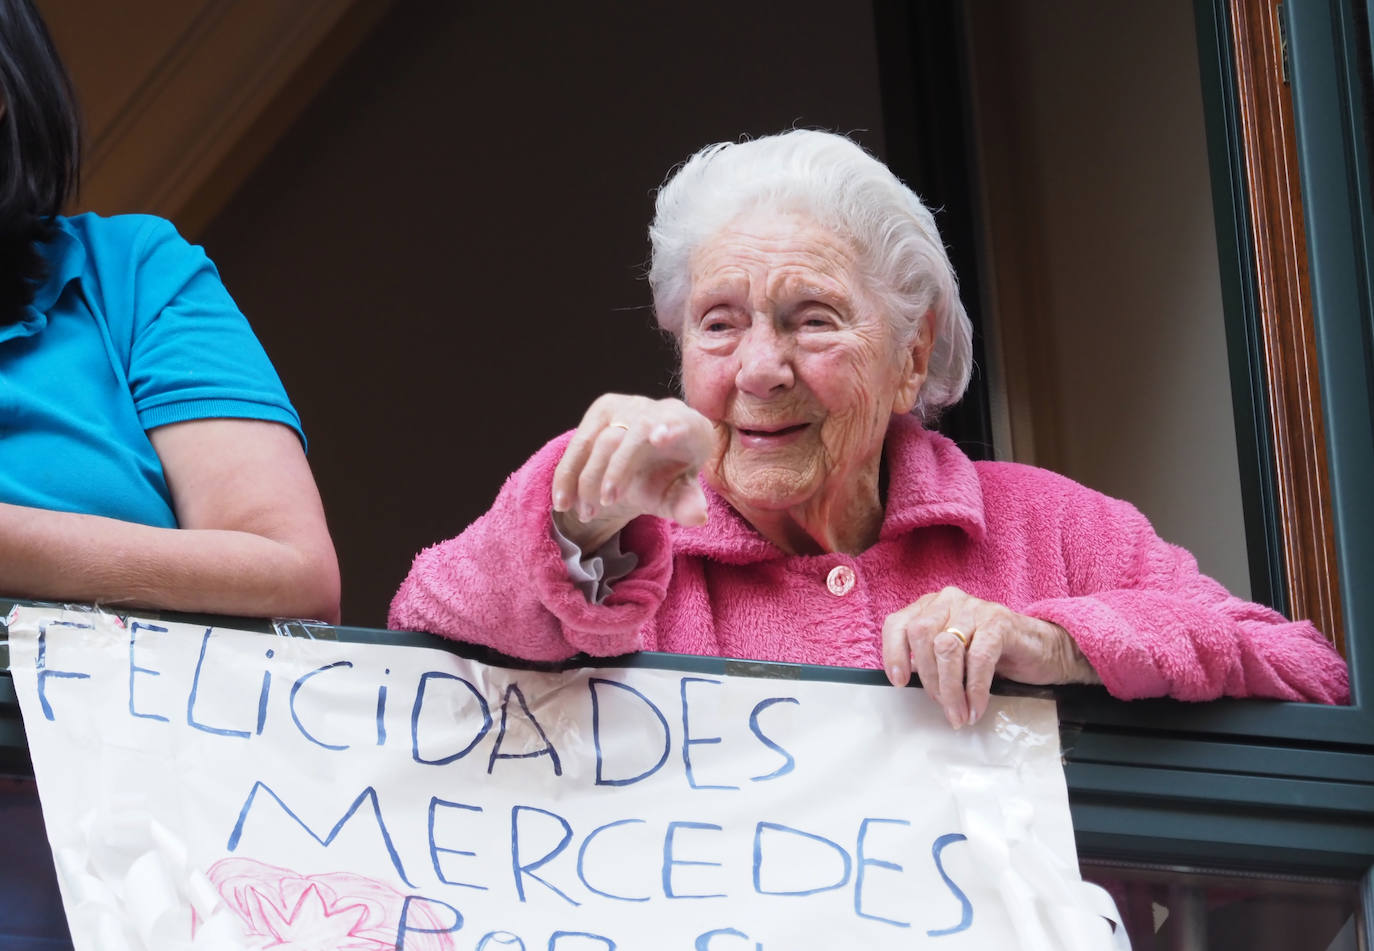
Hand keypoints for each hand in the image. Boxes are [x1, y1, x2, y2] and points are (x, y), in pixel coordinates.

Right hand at [552, 394, 714, 550]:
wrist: (649, 464)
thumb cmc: (670, 479)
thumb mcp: (680, 495)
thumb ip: (688, 505)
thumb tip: (697, 517)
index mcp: (688, 425)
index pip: (679, 422)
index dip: (669, 428)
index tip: (659, 438)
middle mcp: (656, 409)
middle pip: (631, 435)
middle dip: (615, 471)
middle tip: (606, 504)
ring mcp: (626, 406)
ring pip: (597, 439)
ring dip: (585, 478)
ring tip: (584, 512)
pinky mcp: (601, 412)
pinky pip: (578, 444)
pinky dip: (568, 474)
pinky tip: (563, 501)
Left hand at [881, 586, 1099, 727]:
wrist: (1043, 649)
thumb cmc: (993, 654)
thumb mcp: (954, 655)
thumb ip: (930, 660)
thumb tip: (907, 680)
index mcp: (931, 607)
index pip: (898, 623)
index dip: (893, 653)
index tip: (899, 682)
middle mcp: (949, 601)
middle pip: (921, 637)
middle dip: (929, 679)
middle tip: (944, 707)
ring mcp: (974, 608)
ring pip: (947, 647)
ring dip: (950, 689)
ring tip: (959, 714)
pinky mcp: (999, 621)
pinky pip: (978, 657)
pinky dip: (974, 688)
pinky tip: (976, 708)